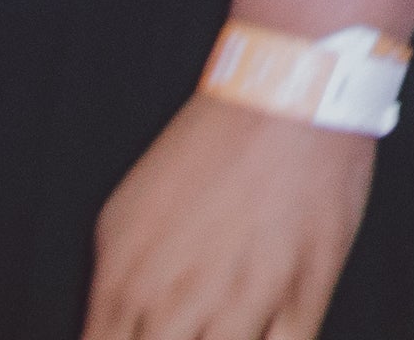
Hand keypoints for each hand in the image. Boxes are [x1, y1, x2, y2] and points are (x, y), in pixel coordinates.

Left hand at [87, 94, 374, 339]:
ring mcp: (241, 304)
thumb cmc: (210, 146)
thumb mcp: (124, 216)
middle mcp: (176, 303)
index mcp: (123, 284)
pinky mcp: (302, 296)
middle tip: (185, 327)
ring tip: (221, 327)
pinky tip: (263, 331)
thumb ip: (112, 288)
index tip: (143, 333)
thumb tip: (111, 334)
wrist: (287, 98)